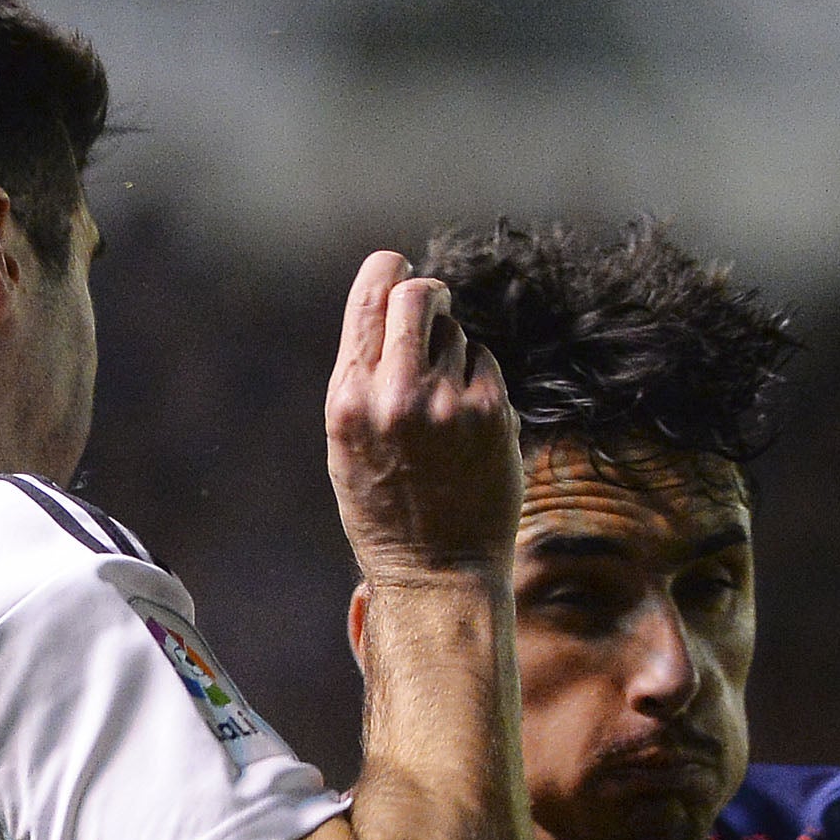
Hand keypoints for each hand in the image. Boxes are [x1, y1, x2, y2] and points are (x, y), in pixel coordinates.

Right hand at [323, 250, 521, 582]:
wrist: (435, 573)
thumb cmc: (386, 511)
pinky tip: (469, 427)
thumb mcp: (347, 444)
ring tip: (444, 407)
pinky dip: (479, 383)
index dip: (387, 270)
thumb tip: (389, 310)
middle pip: (418, 295)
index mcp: (349, 399)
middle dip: (428, 295)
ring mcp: (447, 402)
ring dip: (453, 354)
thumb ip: (362, 379)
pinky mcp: (492, 413)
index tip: (398, 266)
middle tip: (436, 306)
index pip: (370, 300)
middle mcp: (395, 394)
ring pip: (456, 333)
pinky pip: (485, 365)